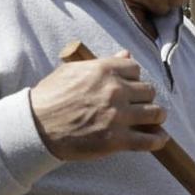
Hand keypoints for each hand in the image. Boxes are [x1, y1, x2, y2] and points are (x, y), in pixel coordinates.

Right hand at [29, 51, 166, 159]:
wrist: (35, 127)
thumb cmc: (50, 98)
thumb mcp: (72, 71)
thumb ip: (103, 64)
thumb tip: (126, 55)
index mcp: (103, 70)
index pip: (135, 68)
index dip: (133, 78)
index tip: (129, 86)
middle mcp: (115, 91)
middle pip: (148, 90)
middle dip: (145, 97)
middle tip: (139, 104)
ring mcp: (118, 116)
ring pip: (155, 113)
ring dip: (156, 116)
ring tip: (153, 119)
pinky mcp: (117, 140)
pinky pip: (150, 140)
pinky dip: (158, 139)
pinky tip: (160, 138)